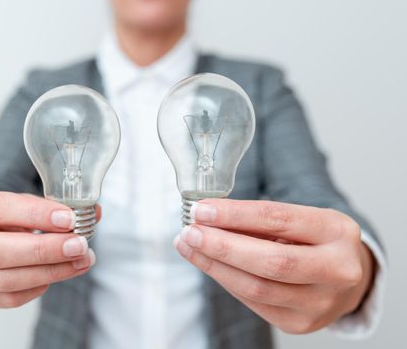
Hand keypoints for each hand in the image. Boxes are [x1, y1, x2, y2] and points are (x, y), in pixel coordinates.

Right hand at [0, 190, 98, 307]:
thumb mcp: (15, 201)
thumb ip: (50, 206)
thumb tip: (93, 213)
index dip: (34, 215)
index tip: (68, 219)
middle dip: (43, 251)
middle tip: (78, 246)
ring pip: (3, 280)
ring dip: (49, 272)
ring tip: (80, 261)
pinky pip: (7, 298)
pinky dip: (36, 287)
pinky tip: (57, 274)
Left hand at [173, 199, 374, 332]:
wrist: (346, 277)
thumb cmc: (315, 241)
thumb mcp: (298, 219)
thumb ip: (258, 219)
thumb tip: (207, 216)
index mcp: (337, 231)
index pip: (279, 219)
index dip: (235, 215)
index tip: (202, 210)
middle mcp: (337, 270)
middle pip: (271, 262)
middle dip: (222, 246)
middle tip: (190, 232)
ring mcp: (321, 303)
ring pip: (256, 288)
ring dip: (215, 266)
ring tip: (189, 247)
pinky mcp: (300, 323)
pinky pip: (252, 303)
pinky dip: (226, 280)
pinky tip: (209, 265)